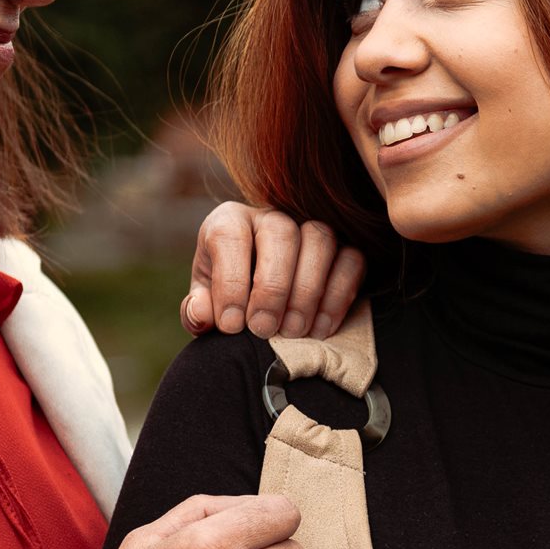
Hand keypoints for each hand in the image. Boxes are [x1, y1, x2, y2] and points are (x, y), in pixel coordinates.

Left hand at [183, 202, 365, 339]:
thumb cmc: (229, 299)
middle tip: (264, 330)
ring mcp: (311, 227)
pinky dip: (338, 297)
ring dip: (308, 291)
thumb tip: (202, 314)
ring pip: (320, 240)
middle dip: (273, 288)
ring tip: (294, 332)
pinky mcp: (345, 247)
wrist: (259, 302)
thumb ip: (197, 311)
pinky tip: (321, 329)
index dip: (231, 282)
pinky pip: (352, 260)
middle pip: (281, 233)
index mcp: (229, 221)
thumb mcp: (206, 304)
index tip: (232, 326)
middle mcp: (271, 216)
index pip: (229, 236)